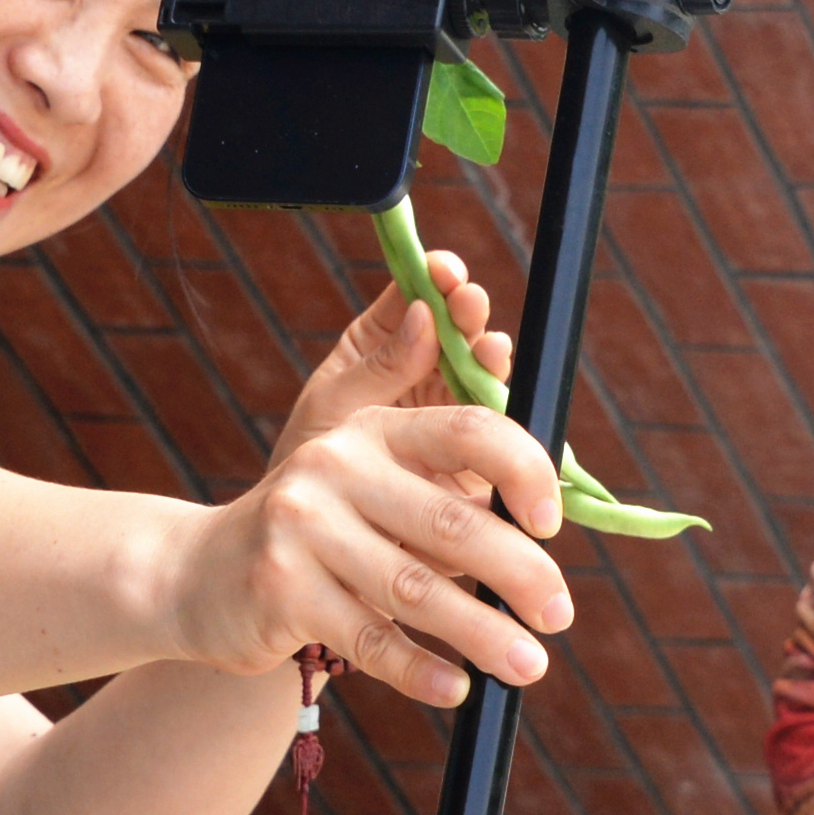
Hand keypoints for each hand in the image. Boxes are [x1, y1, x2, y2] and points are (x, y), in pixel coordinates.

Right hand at [176, 403, 571, 707]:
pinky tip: (457, 689)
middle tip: (560, 615)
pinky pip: (369, 639)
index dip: (523, 471)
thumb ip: (442, 497)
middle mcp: (334, 467)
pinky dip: (420, 670)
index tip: (554, 525)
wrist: (195, 574)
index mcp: (373, 430)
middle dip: (520, 572)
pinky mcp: (279, 590)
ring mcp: (300, 527)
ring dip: (483, 633)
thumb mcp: (369, 493)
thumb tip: (542, 542)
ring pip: (415, 590)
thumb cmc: (316, 537)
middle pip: (449, 521)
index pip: (466, 430)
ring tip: (529, 665)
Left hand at [272, 242, 501, 466]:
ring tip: (488, 351)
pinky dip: (503, 403)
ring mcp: (449, 407)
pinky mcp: (472, 448)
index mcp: (380, 346)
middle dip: (467, 310)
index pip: (413, 298)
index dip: (434, 278)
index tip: (444, 270)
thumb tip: (424, 315)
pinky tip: (502, 392)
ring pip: (481, 368)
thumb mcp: (333, 408)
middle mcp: (422, 369)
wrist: (319, 544)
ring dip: (489, 354)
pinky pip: (495, 420)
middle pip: (457, 327)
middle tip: (468, 305)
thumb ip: (378, 366)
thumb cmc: (310, 464)